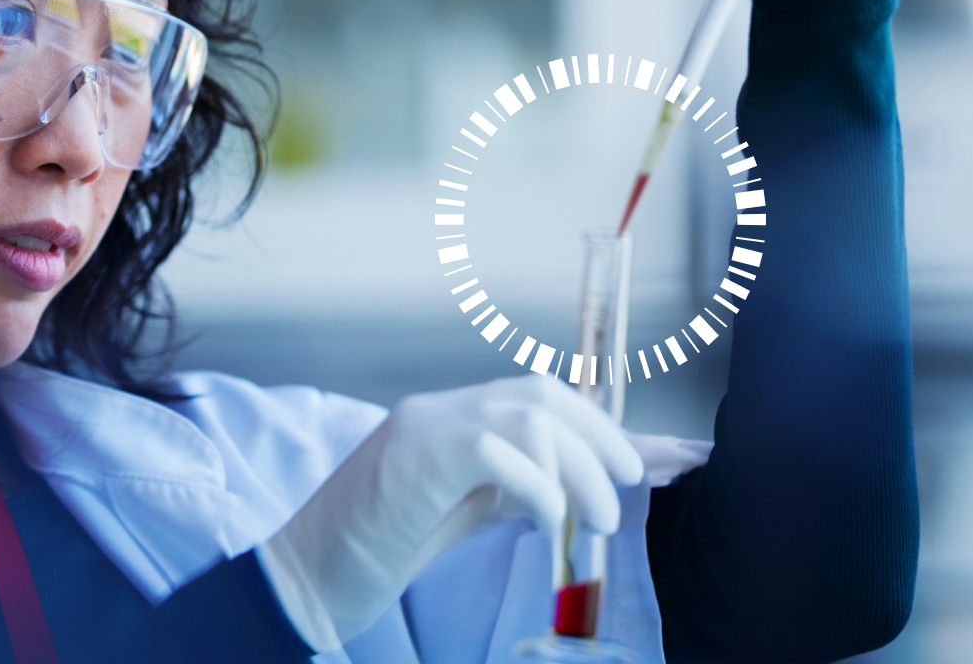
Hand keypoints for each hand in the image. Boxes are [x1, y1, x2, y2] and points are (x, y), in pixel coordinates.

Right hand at [257, 375, 643, 650]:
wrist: (302, 577)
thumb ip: (510, 490)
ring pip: (529, 413)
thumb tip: (577, 491)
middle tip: (633, 487)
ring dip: (579, 467)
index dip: (609, 430)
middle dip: (602, 437)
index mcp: (453, 420)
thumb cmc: (376, 552)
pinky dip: (538, 485)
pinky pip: (496, 449)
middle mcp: (441, 411)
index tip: (670, 456)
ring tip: (594, 521)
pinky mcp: (413, 455)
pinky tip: (549, 521)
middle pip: (544, 393)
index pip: (543, 405)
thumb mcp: (460, 514)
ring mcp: (424, 427)